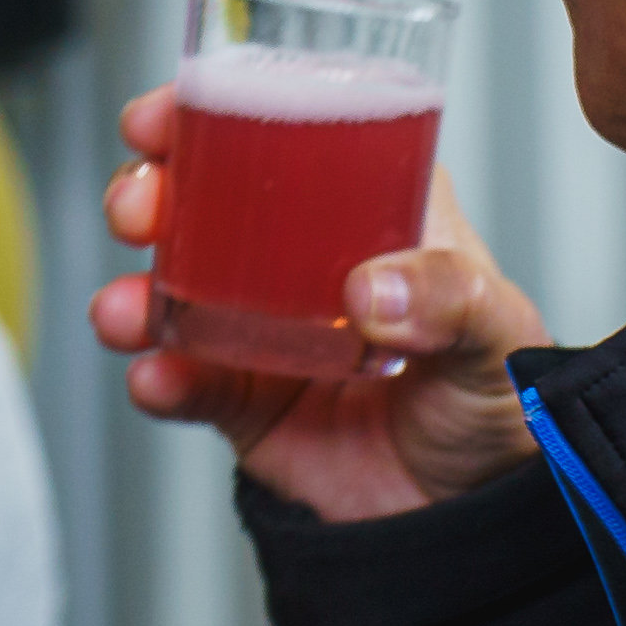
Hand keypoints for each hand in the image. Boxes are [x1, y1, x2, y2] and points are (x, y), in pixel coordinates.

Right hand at [89, 85, 549, 522]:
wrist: (477, 515)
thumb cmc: (499, 395)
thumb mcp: (495, 329)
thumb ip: (447, 297)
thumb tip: (368, 290)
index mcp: (369, 207)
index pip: (289, 132)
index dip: (219, 109)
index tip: (171, 114)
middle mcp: (303, 256)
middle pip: (204, 198)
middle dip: (150, 191)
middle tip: (141, 208)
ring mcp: (263, 327)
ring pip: (173, 287)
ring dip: (133, 290)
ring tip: (126, 311)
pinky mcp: (244, 401)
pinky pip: (184, 382)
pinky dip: (159, 378)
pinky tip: (158, 379)